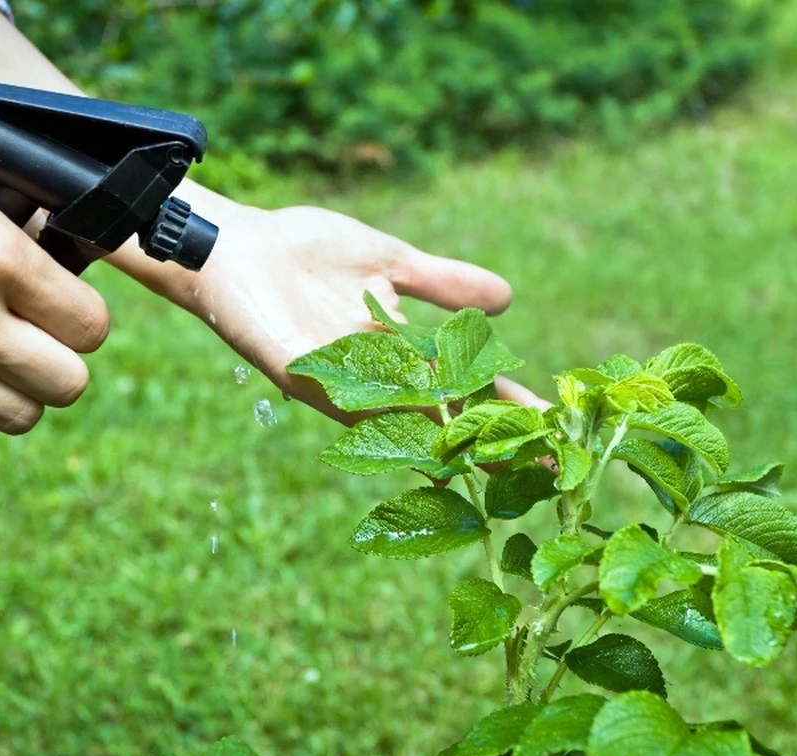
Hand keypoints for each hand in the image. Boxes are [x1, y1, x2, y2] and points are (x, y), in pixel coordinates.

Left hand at [115, 201, 545, 421]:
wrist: (237, 244)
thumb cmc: (307, 252)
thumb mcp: (390, 261)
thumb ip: (444, 283)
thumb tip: (508, 300)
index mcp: (400, 353)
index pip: (466, 387)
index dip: (511, 409)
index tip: (558, 429)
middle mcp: (375, 378)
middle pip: (444, 415)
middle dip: (493, 441)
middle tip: (545, 470)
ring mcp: (339, 381)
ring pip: (404, 418)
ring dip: (451, 441)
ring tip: (500, 463)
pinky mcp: (300, 372)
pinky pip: (344, 399)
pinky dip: (381, 417)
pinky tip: (422, 436)